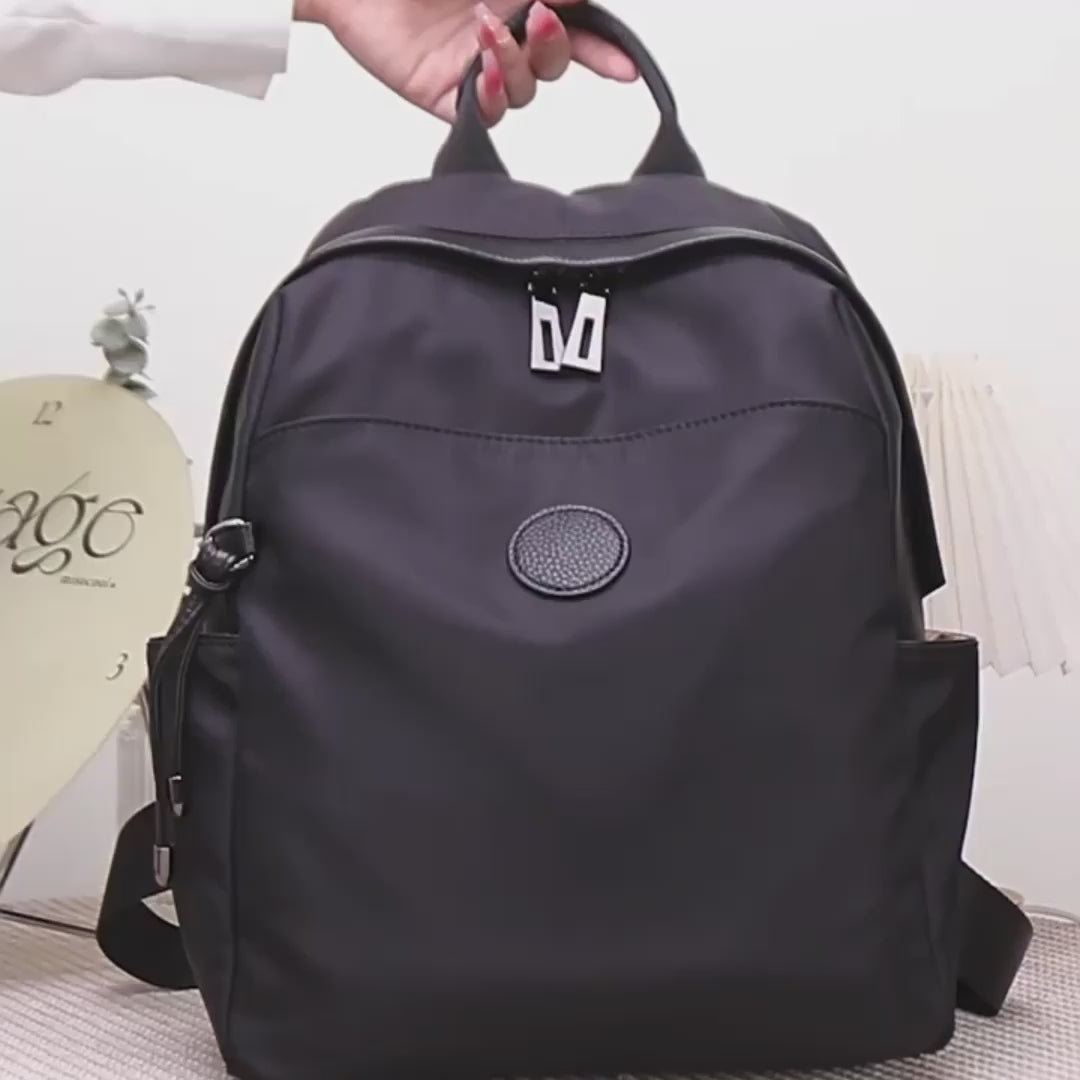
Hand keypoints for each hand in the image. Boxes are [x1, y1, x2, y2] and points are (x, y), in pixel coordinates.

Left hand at [296, 0, 637, 125]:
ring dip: (517, 63)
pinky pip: (485, 113)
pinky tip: (483, 70)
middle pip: (555, 63)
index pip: (575, 29)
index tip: (625, 65)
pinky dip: (493, 96)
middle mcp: (500, 32)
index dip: (603, 49)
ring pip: (524, 89)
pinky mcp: (444, 93)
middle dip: (560, 46)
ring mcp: (473, 65)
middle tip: (542, 18)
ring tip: (487, 30)